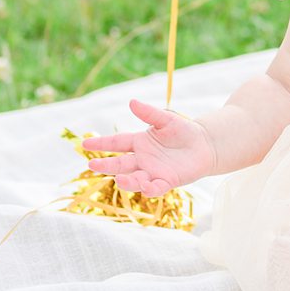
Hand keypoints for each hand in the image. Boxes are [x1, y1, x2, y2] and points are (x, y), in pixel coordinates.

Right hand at [78, 98, 216, 195]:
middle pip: (120, 164)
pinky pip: (156, 188)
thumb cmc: (183, 130)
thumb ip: (149, 113)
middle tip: (92, 165)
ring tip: (118, 179)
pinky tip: (146, 186)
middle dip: (106, 165)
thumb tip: (132, 102)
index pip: (117, 143)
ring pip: (135, 178)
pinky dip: (150, 189)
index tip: (84, 144)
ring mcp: (153, 171)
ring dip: (127, 180)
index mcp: (139, 142)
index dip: (101, 143)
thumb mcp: (165, 119)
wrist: (204, 145)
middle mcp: (142, 159)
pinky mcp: (167, 181)